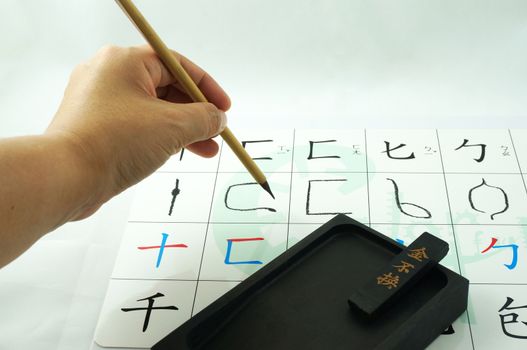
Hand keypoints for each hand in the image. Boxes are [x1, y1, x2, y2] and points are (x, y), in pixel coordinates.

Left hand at [46, 45, 229, 218]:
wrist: (65, 177)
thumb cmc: (112, 143)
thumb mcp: (172, 127)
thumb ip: (203, 118)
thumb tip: (217, 118)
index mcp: (124, 61)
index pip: (177, 66)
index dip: (206, 87)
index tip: (224, 107)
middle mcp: (108, 75)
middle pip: (166, 88)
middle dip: (196, 113)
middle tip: (216, 131)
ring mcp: (99, 102)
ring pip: (152, 110)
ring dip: (182, 129)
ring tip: (206, 149)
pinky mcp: (96, 126)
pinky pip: (137, 125)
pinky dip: (159, 137)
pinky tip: (177, 152)